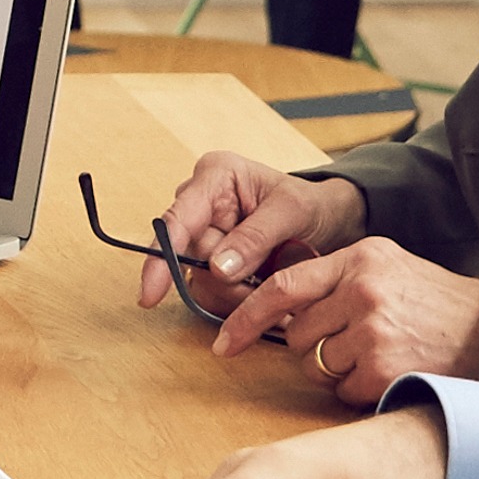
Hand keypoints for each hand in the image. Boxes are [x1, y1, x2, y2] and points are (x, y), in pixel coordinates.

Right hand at [142, 155, 360, 315]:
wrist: (328, 220)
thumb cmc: (311, 204)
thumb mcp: (292, 211)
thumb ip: (255, 237)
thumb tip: (217, 268)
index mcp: (215, 178)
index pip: (176, 220)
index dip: (160, 259)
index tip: (150, 294)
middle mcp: (201, 205)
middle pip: (191, 258)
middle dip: (226, 280)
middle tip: (262, 285)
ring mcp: (204, 235)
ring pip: (200, 280)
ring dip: (234, 294)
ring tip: (268, 284)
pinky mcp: (211, 262)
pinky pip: (212, 292)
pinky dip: (237, 300)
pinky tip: (260, 292)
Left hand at [211, 237, 478, 401]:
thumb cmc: (439, 305)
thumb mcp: (390, 269)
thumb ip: (339, 279)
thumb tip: (280, 307)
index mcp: (361, 257)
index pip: (283, 286)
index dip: (246, 317)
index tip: (224, 342)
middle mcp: (363, 289)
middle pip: (296, 333)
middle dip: (311, 348)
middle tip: (349, 346)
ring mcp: (372, 330)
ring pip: (315, 365)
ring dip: (335, 371)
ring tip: (376, 357)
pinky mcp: (383, 368)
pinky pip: (341, 391)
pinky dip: (357, 391)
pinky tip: (387, 375)